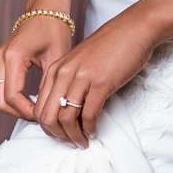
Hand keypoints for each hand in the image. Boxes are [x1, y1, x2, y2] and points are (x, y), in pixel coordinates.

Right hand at [0, 10, 71, 126]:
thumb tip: (48, 110)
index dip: (28, 112)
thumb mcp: (56, 59)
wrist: (45, 9)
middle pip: (1, 101)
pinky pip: (2, 89)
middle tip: (41, 116)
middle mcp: (0, 59)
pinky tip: (33, 100)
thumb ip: (49, 85)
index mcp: (13, 56)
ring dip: (17, 108)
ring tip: (39, 109)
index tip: (44, 116)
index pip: (13, 97)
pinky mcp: (0, 62)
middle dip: (20, 113)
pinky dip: (15, 99)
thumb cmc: (54, 28)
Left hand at [34, 8, 156, 146]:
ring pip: (66, 119)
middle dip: (57, 135)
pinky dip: (90, 128)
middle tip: (69, 143)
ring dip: (73, 136)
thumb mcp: (79, 62)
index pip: (39, 106)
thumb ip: (68, 81)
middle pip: (48, 116)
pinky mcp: (101, 83)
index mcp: (55, 69)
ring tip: (82, 142)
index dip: (47, 126)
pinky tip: (94, 132)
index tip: (59, 134)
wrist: (133, 29)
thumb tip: (65, 108)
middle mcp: (64, 73)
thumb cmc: (109, 46)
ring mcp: (81, 78)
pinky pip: (88, 114)